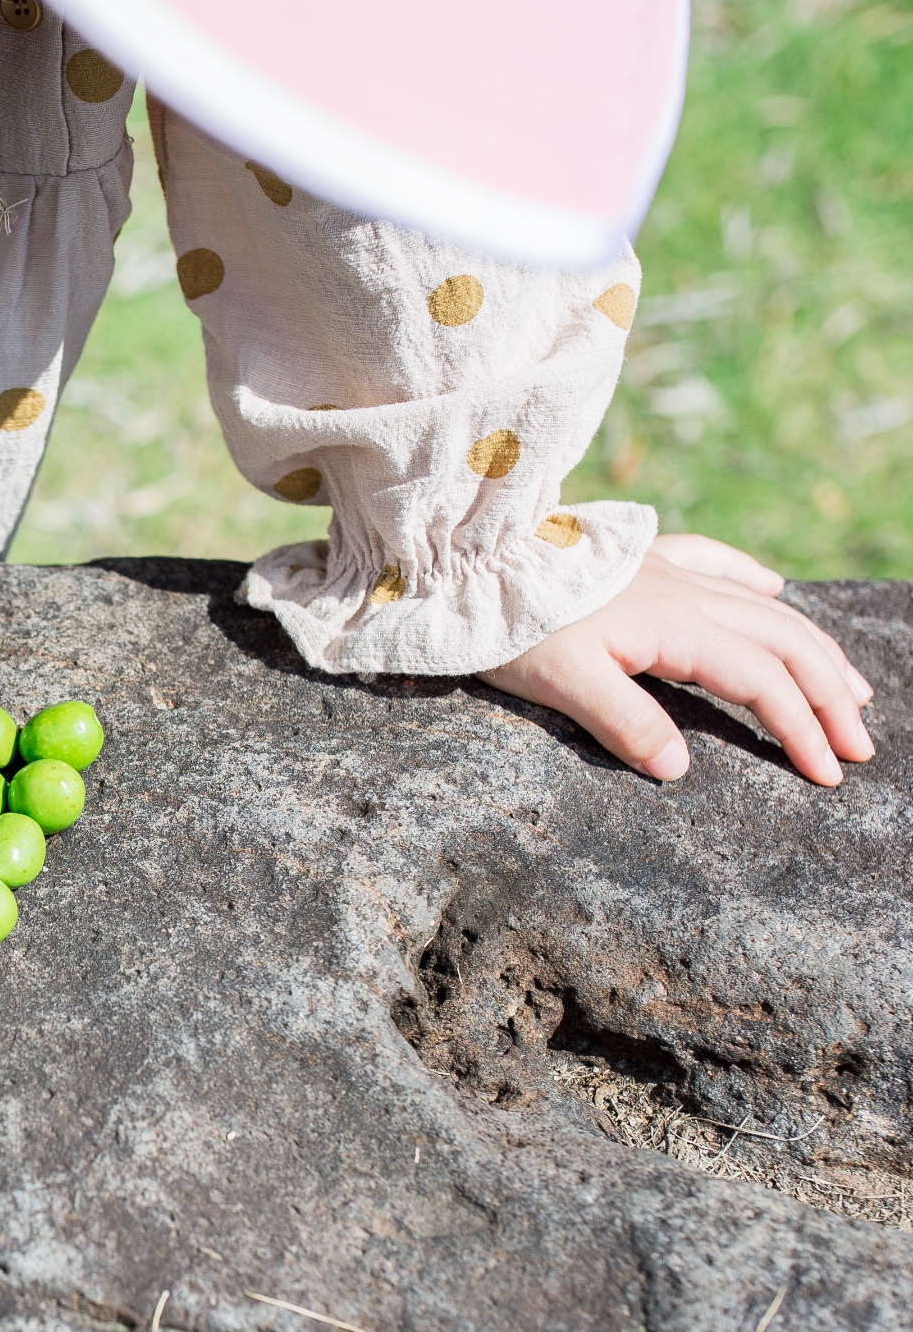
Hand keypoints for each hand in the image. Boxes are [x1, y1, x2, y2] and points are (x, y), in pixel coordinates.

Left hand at [479, 533, 874, 785]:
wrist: (469, 561)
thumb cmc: (512, 627)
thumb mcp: (563, 683)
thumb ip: (626, 724)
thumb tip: (680, 768)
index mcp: (677, 628)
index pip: (763, 683)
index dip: (802, 729)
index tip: (828, 773)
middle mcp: (688, 594)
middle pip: (784, 644)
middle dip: (831, 696)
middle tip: (861, 743)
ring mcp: (667, 571)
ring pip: (764, 607)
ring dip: (813, 647)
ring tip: (851, 686)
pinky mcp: (640, 558)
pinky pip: (716, 562)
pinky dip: (753, 579)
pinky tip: (775, 587)